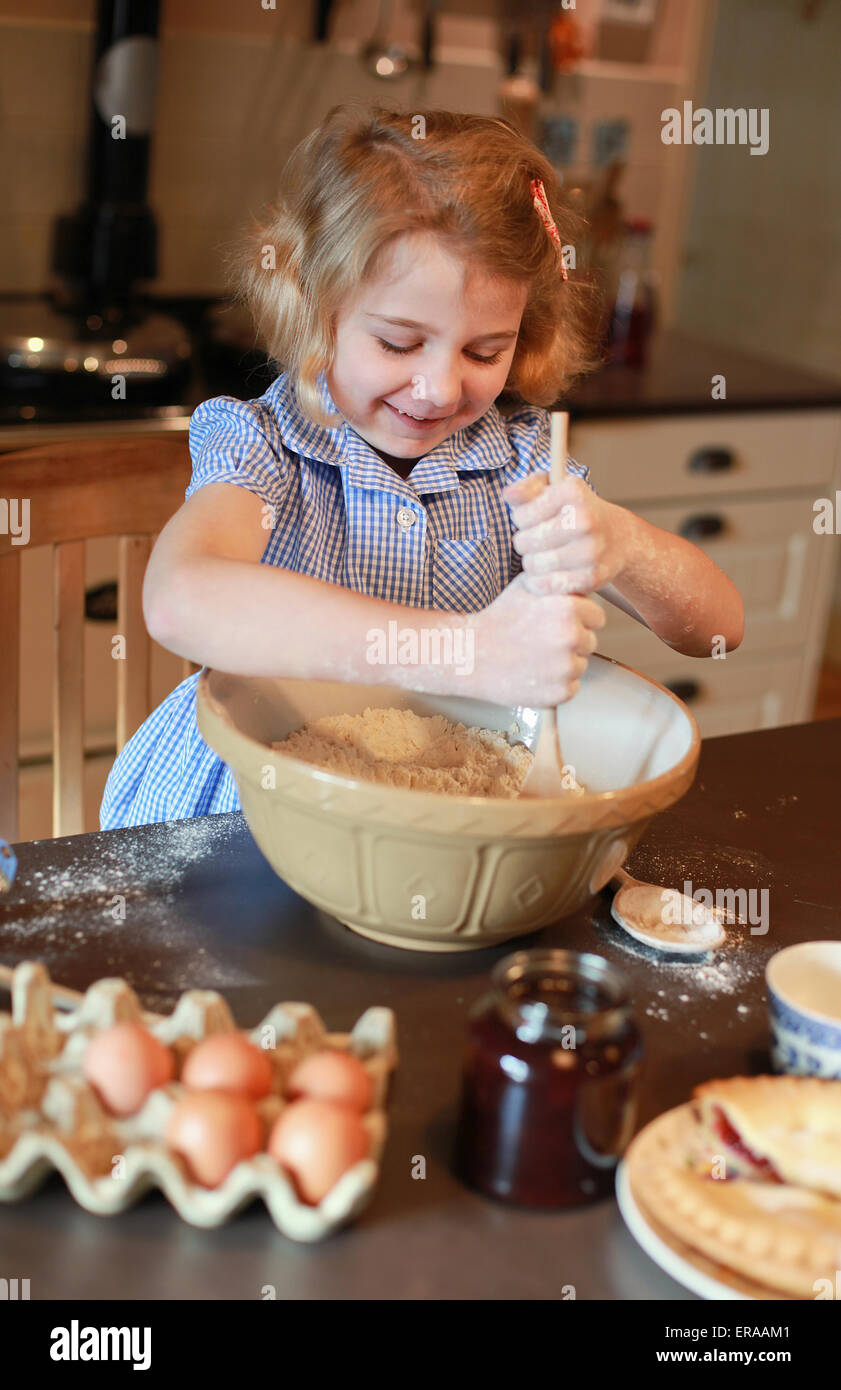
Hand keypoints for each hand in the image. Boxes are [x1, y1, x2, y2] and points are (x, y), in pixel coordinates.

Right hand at [467, 573, 606, 707]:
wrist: (471, 654)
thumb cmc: (498, 619)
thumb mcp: (528, 585)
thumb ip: (558, 582)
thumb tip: (579, 578)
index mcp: (568, 608)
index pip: (597, 617)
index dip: (579, 620)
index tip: (559, 624)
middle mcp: (571, 637)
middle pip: (590, 642)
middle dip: (572, 643)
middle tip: (543, 642)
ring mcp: (567, 667)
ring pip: (580, 665)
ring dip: (564, 664)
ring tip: (536, 657)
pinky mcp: (560, 692)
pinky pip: (571, 687)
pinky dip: (556, 684)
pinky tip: (535, 673)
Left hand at [503, 472, 628, 595]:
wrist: (618, 538)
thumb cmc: (577, 511)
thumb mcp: (554, 490)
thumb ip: (527, 489)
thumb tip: (509, 495)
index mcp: (574, 493)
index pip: (521, 516)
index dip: (521, 519)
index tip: (533, 519)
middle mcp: (585, 520)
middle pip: (524, 542)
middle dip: (525, 542)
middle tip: (537, 540)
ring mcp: (590, 550)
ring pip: (532, 565)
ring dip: (531, 562)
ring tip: (542, 555)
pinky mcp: (591, 577)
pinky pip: (546, 585)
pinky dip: (540, 582)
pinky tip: (547, 572)